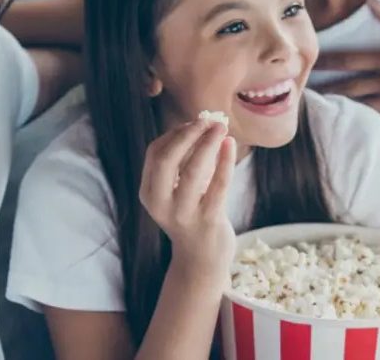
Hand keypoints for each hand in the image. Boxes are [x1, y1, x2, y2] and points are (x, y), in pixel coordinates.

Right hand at [139, 117, 237, 279]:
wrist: (202, 259)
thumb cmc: (191, 214)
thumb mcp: (176, 191)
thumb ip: (182, 162)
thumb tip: (200, 124)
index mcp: (149, 193)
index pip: (155, 154)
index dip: (175, 134)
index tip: (194, 124)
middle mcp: (161, 204)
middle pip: (166, 160)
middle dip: (187, 135)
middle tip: (207, 120)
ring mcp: (184, 214)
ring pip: (193, 171)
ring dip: (207, 144)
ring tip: (221, 128)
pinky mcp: (209, 221)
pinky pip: (219, 185)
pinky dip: (225, 161)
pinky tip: (230, 145)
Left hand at [316, 0, 379, 127]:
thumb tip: (371, 2)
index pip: (350, 60)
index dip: (328, 62)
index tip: (310, 63)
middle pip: (349, 87)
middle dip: (325, 90)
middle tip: (303, 93)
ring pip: (360, 106)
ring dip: (339, 108)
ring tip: (319, 111)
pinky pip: (378, 122)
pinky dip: (360, 123)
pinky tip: (346, 125)